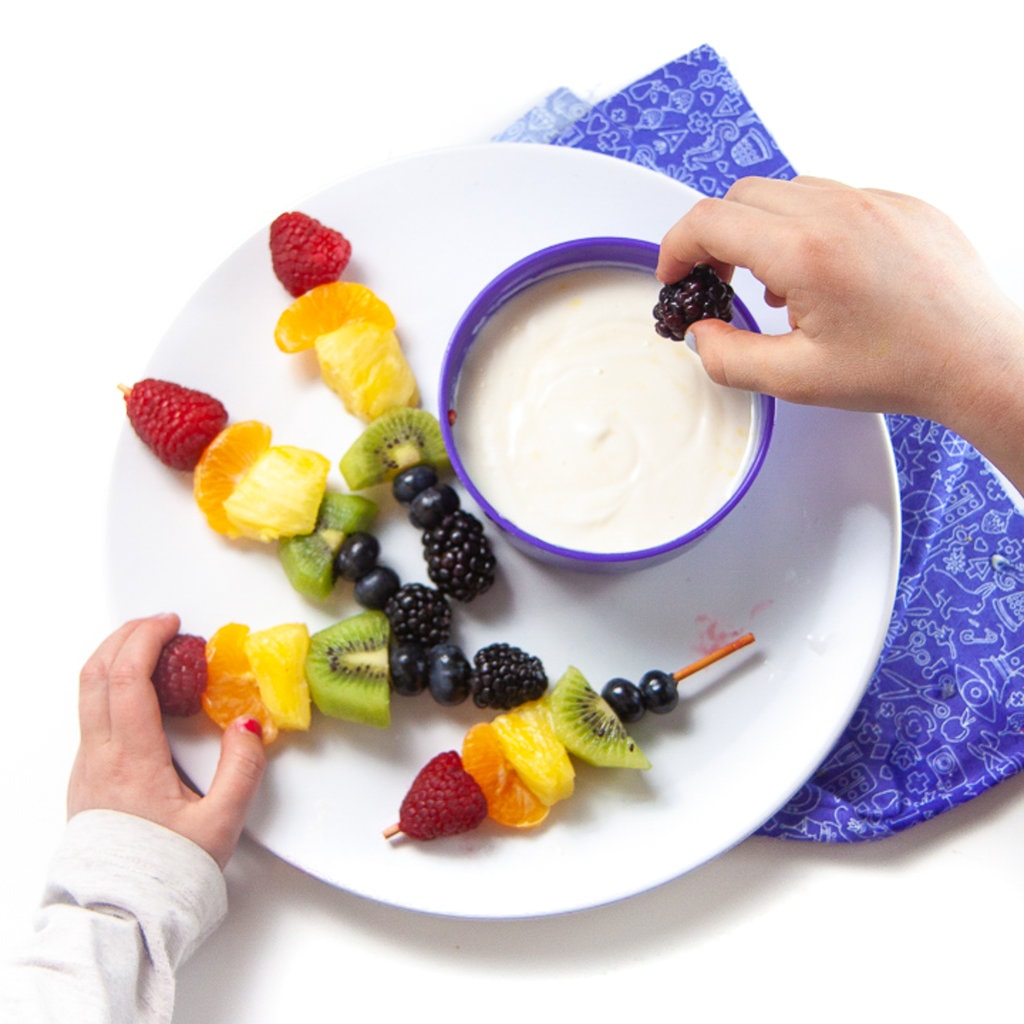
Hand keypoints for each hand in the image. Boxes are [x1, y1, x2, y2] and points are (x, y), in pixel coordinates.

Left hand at [68, 614, 266, 868]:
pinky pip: (93, 715)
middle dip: (125, 636)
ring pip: (88, 693)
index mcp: (131, 759)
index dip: (146, 639)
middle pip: (96, 674)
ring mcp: (87, 766)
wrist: (119, 916)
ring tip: (150, 650)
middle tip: (159, 624)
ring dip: (116, 659)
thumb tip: (248, 725)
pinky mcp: (87, 779)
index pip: (127, 678)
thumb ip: (241, 769)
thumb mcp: (220, 824)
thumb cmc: (164, 872)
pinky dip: (114, 686)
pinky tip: (143, 695)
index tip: (171, 624)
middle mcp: (100, 756)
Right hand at [657, 175, 1023, 492]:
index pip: (709, 221)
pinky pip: (836, 197)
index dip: (676, 247)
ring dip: (763, 229)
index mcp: (806, 252)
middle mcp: (839, 212)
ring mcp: (876, 201)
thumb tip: (700, 334)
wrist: (977, 360)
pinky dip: (810, 226)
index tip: (676, 275)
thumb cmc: (901, 369)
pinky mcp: (903, 204)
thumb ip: (728, 358)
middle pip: (741, 196)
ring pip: (787, 191)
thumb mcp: (795, 381)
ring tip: (778, 283)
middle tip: (720, 282)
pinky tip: (825, 273)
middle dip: (716, 237)